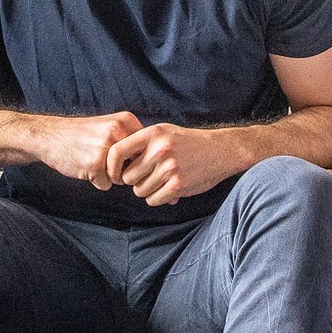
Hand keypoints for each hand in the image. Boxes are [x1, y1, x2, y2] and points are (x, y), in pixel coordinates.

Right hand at [35, 112, 142, 189]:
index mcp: (125, 121)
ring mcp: (106, 148)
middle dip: (123, 171)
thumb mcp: (109, 127)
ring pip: (121, 178)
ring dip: (109, 177)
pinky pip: (106, 185)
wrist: (49, 136)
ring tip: (93, 162)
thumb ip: (131, 141)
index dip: (136, 160)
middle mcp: (118, 131)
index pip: (147, 150)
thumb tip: (157, 166)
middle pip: (136, 166)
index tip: (122, 158)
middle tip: (104, 160)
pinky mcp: (95, 164)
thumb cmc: (81, 136)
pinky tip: (84, 167)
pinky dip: (96, 181)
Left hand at [106, 123, 240, 205]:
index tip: (117, 173)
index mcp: (152, 134)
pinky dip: (158, 198)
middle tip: (147, 176)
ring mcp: (169, 168)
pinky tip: (168, 188)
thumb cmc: (186, 142)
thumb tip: (113, 164)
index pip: (116, 151)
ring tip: (161, 180)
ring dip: (147, 190)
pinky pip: (152, 200)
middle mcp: (159, 150)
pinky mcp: (178, 185)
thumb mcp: (163, 132)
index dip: (112, 166)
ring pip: (139, 191)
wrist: (219, 151)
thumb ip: (139, 144)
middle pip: (127, 177)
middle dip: (134, 181)